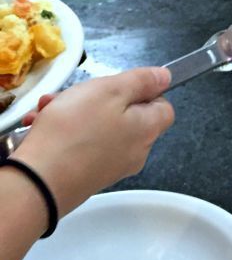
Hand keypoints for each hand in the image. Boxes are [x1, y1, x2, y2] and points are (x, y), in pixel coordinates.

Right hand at [14, 68, 174, 218]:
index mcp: (147, 129)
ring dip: (72, 114)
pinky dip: (64, 133)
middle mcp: (136, 152)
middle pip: (125, 116)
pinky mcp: (87, 177)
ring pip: (98, 128)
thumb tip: (165, 78)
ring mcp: (111, 167)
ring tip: (47, 110)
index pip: (163, 107)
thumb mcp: (110, 90)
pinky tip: (39, 128)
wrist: (38, 182)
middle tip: (69, 96)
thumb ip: (140, 81)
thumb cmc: (75, 130)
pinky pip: (83, 146)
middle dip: (94, 99)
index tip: (117, 86)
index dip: (143, 91)